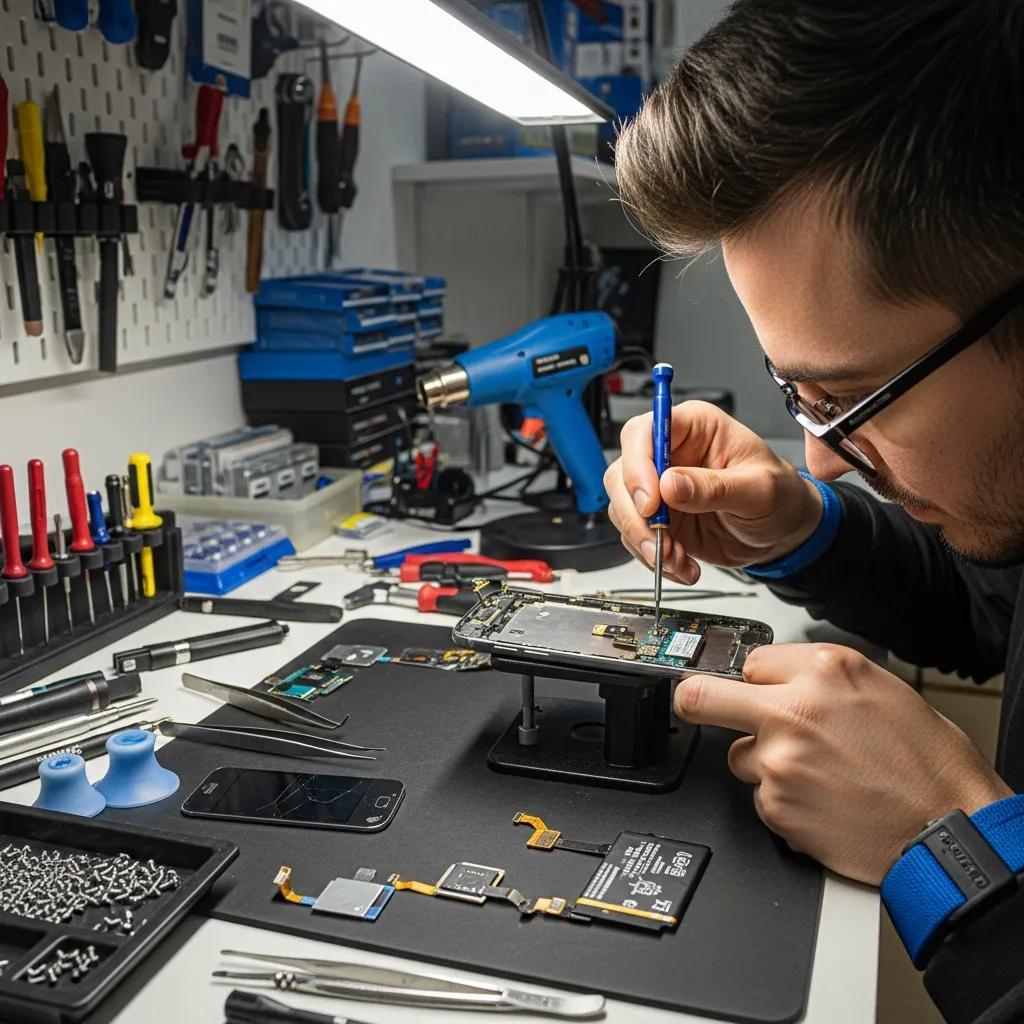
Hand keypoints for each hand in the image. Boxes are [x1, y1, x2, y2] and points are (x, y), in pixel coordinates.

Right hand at [605, 401, 822, 583]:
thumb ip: (716, 487)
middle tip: (659, 541)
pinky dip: (654, 558)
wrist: (782, 532)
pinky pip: (637, 537)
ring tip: (677, 560)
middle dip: (635, 514)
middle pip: (622, 473)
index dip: (638, 465)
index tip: (650, 502)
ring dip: (646, 541)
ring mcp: (659, 488)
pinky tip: (682, 565)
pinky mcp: (658, 518)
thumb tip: (671, 484)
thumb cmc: (779, 495)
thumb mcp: (759, 489)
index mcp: (694, 428)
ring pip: (624, 509)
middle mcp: (670, 454)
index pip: (644, 432)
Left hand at [676, 643, 1012, 884]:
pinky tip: (822, 802)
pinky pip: (760, 798)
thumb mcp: (880, 688)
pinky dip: (783, 802)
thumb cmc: (927, 763)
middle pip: (700, 697)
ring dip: (764, 764)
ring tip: (816, 775)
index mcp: (824, 671)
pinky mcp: (775, 806)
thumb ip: (819, 678)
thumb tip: (778, 678)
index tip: (750, 689)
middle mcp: (794, 710)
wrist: (948, 827)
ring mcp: (778, 761)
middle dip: (694, 702)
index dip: (756, 680)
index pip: (751, 662)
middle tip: (693, 707)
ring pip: (739, 757)